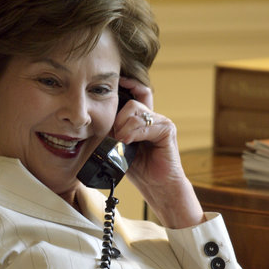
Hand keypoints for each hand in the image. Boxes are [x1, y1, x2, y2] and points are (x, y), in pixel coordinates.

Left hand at [113, 78, 204, 228]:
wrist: (157, 186)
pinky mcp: (168, 131)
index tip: (116, 82)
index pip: (139, 93)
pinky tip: (129, 142)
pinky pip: (147, 125)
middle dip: (118, 119)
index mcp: (144, 120)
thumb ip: (115, 132)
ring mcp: (163, 122)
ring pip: (137, 112)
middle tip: (115, 136)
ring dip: (124, 127)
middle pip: (132, 103)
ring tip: (122, 142)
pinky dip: (134, 133)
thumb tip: (101, 120)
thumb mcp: (121, 148)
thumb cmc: (140, 170)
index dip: (129, 84)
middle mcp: (155, 118)